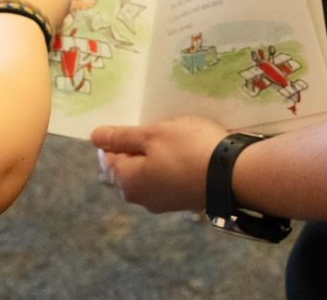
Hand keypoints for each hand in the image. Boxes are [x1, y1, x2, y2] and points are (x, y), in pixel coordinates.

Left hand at [91, 116, 227, 213]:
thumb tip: (93, 136)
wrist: (232, 175)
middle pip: (128, 167)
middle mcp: (140, 198)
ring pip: (148, 173)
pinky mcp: (181, 201)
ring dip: (155, 157)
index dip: (118, 138)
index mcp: (126, 182)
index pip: (108, 157)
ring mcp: (161, 203)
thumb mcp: (152, 135)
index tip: (137, 123)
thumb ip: (121, 137)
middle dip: (137, 148)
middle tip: (156, 129)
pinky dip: (170, 166)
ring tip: (173, 138)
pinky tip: (185, 153)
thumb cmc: (187, 149)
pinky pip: (166, 179)